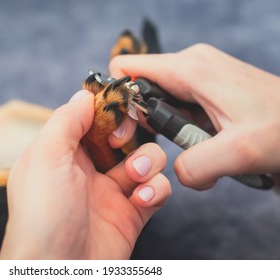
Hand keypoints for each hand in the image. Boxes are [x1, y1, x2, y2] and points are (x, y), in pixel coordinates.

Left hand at [0, 90, 170, 258]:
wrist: (58, 270)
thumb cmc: (42, 215)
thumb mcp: (45, 158)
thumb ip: (65, 121)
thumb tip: (85, 95)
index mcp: (64, 152)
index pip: (92, 118)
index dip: (108, 110)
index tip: (120, 106)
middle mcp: (89, 168)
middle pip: (123, 135)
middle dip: (131, 134)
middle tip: (124, 144)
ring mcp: (112, 190)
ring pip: (145, 158)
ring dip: (148, 161)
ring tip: (135, 176)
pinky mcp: (132, 212)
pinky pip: (156, 189)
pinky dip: (156, 189)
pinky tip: (142, 198)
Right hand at [109, 44, 279, 188]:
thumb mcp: (239, 152)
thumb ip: (195, 166)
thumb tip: (174, 172)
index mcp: (189, 68)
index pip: (126, 69)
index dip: (117, 100)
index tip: (123, 130)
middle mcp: (190, 66)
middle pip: (139, 89)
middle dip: (140, 121)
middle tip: (153, 148)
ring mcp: (199, 78)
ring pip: (158, 102)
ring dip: (166, 131)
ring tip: (191, 147)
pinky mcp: (207, 92)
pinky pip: (177, 109)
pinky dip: (181, 131)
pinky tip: (202, 145)